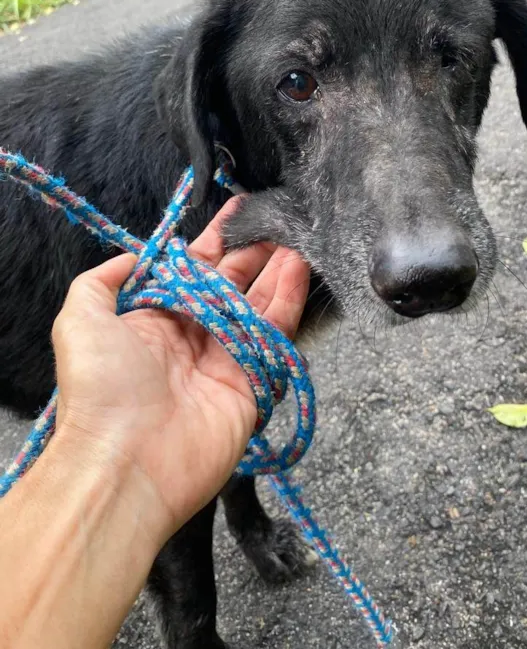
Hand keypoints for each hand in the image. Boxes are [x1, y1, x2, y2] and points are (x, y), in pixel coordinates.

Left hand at [51, 197, 309, 540]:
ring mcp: (225, 359)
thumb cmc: (100, 390)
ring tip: (298, 237)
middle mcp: (193, 337)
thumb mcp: (79, 321)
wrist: (126, 463)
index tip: (238, 211)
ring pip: (259, 304)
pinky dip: (288, 299)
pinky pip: (274, 334)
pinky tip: (299, 267)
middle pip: (232, 284)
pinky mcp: (252, 382)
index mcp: (156, 320)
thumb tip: (135, 256)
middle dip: (254, 251)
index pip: (194, 271)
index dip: (216, 240)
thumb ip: (102, 281)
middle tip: (279, 220)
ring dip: (278, 270)